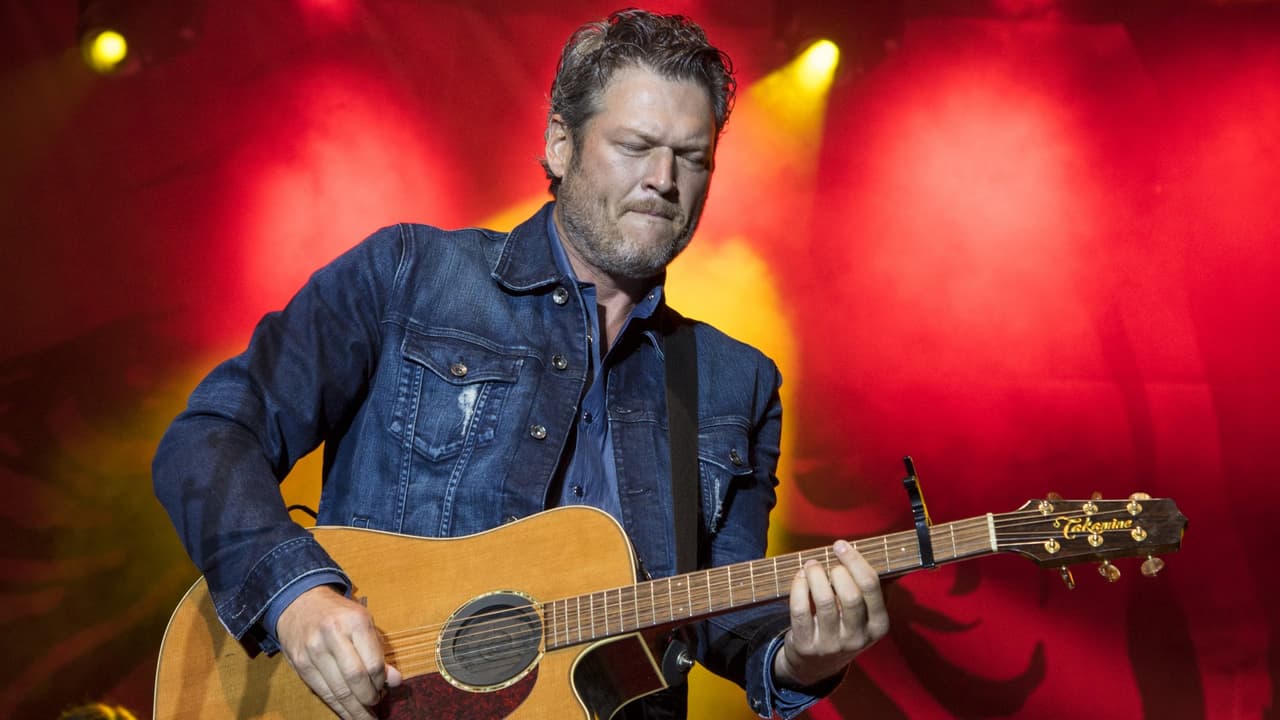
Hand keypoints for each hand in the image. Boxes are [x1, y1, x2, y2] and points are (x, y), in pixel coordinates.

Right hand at [276, 585, 402, 719]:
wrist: (300, 602)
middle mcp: (332, 635)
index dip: (380, 682)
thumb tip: (395, 681)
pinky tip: (347, 712)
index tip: (385, 689)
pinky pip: (321, 691)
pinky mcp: (300, 664)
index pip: (373, 663)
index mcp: (355, 622)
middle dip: (368, 699)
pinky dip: (336, 706)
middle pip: (355, 679)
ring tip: (364, 718)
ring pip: (337, 690)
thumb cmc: (339, 614)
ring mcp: (313, 650)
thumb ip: (379, 651)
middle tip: (375, 706)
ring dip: (353, 709)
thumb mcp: (364, 623)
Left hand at [773, 540, 887, 688]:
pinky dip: (798, 587)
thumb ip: (870, 589)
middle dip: (837, 571)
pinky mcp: (807, 645)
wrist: (816, 664)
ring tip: (811, 565)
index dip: (855, 561)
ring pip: (824, 601)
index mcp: (878, 626)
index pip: (872, 587)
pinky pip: (800, 610)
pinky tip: (800, 577)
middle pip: (851, 595)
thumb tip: (875, 551)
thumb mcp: (865, 616)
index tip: (841, 545)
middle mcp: (858, 638)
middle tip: (826, 561)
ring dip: (815, 575)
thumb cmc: (843, 627)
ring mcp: (832, 644)